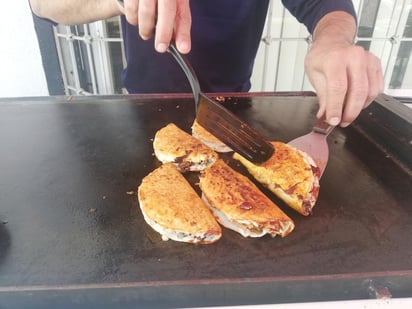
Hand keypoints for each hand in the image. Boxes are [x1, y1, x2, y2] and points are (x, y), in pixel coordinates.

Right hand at [120, 0, 190, 53]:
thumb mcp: (172, 4)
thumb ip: (176, 22)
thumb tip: (178, 43)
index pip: (183, 14)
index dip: (184, 33)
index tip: (183, 48)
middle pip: (167, 11)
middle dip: (164, 33)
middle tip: (161, 47)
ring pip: (146, 13)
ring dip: (146, 29)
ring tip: (147, 33)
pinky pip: (130, 10)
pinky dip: (133, 19)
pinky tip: (137, 18)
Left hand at [305, 12, 383, 126]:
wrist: (332, 42)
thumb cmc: (322, 57)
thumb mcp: (314, 75)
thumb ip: (322, 97)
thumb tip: (325, 115)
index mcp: (335, 59)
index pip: (338, 88)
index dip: (336, 108)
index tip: (333, 120)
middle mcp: (354, 57)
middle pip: (358, 91)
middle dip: (350, 112)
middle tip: (342, 122)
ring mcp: (368, 60)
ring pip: (370, 92)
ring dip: (359, 108)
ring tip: (347, 113)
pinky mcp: (376, 64)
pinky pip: (377, 88)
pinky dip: (368, 100)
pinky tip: (357, 102)